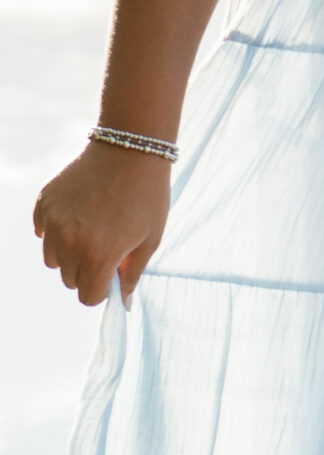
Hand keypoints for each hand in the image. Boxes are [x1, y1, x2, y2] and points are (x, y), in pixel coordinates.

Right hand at [35, 143, 170, 305]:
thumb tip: (123, 303)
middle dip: (87, 272)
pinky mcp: (44, 203)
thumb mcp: (150, 241)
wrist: (130, 151)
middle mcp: (70, 242)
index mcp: (99, 256)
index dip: (102, 291)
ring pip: (53, 259)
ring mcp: (54, 222)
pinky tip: (79, 215)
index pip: (88, 297)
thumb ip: (132, 275)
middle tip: (107, 249)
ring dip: (70, 254)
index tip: (112, 276)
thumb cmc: (147, 198)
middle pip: (70, 279)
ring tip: (92, 232)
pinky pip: (43, 233)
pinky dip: (56, 231)